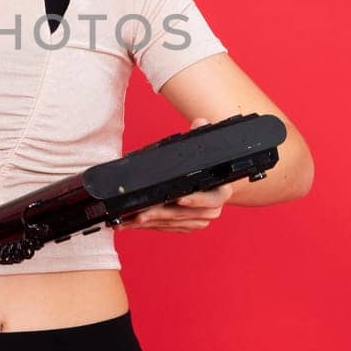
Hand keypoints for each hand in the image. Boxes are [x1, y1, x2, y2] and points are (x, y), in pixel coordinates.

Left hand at [123, 117, 233, 232]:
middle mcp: (212, 209)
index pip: (212, 199)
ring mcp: (199, 220)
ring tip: (129, 220)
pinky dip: (150, 226)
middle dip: (162, 215)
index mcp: (221, 191)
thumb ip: (201, 136)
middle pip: (186, 215)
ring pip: (174, 224)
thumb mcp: (206, 149)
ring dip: (151, 223)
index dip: (196, 200)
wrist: (214, 183)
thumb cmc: (208, 166)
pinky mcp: (187, 226)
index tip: (179, 198)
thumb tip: (199, 122)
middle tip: (141, 214)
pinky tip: (133, 224)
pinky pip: (167, 228)